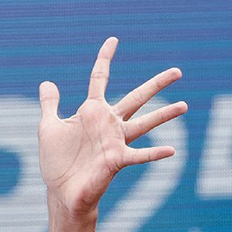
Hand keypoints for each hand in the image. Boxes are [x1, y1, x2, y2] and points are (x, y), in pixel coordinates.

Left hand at [38, 37, 186, 218]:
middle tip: (178, 71)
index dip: (105, 59)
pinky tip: (172, 150)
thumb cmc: (57, 161)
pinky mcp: (117, 160)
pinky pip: (140, 155)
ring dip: (164, 116)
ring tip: (185, 106)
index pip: (100, 79)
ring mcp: (115, 141)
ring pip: (144, 123)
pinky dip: (155, 153)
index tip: (113, 40)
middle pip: (136, 98)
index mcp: (92, 112)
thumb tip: (46, 82)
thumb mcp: (48, 128)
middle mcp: (108, 123)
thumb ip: (50, 105)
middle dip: (156, 84)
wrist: (61, 191)